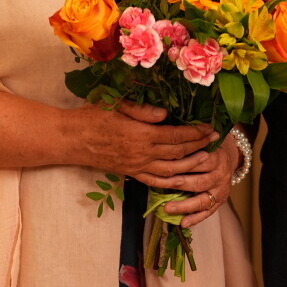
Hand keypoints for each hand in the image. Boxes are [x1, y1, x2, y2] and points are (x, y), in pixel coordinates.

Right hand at [68, 100, 213, 181]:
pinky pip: (155, 182)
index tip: (210, 127)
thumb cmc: (93, 116)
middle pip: (178, 153)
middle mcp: (142, 153)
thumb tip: (166, 115)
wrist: (72, 139)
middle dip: (199, 146)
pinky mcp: (130, 173)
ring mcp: (136, 166)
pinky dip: (171, 182)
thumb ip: (142, 110)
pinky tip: (182, 180)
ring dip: (190, 166)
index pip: (176, 136)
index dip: (195, 133)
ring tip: (205, 159)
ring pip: (170, 171)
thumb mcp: (116, 104)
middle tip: (215, 140)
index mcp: (141, 134)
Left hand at [148, 130, 240, 228]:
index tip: (164, 166)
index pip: (198, 161)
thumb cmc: (207, 150)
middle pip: (199, 182)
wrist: (228, 161)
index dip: (181, 163)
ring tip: (168, 209)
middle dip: (179, 185)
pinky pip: (208, 213)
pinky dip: (195, 218)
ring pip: (203, 200)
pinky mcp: (220, 202)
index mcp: (216, 157)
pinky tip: (183, 223)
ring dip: (184, 206)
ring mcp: (221, 190)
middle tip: (160, 187)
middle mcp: (221, 175)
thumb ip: (189, 145)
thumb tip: (165, 143)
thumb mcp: (203, 143)